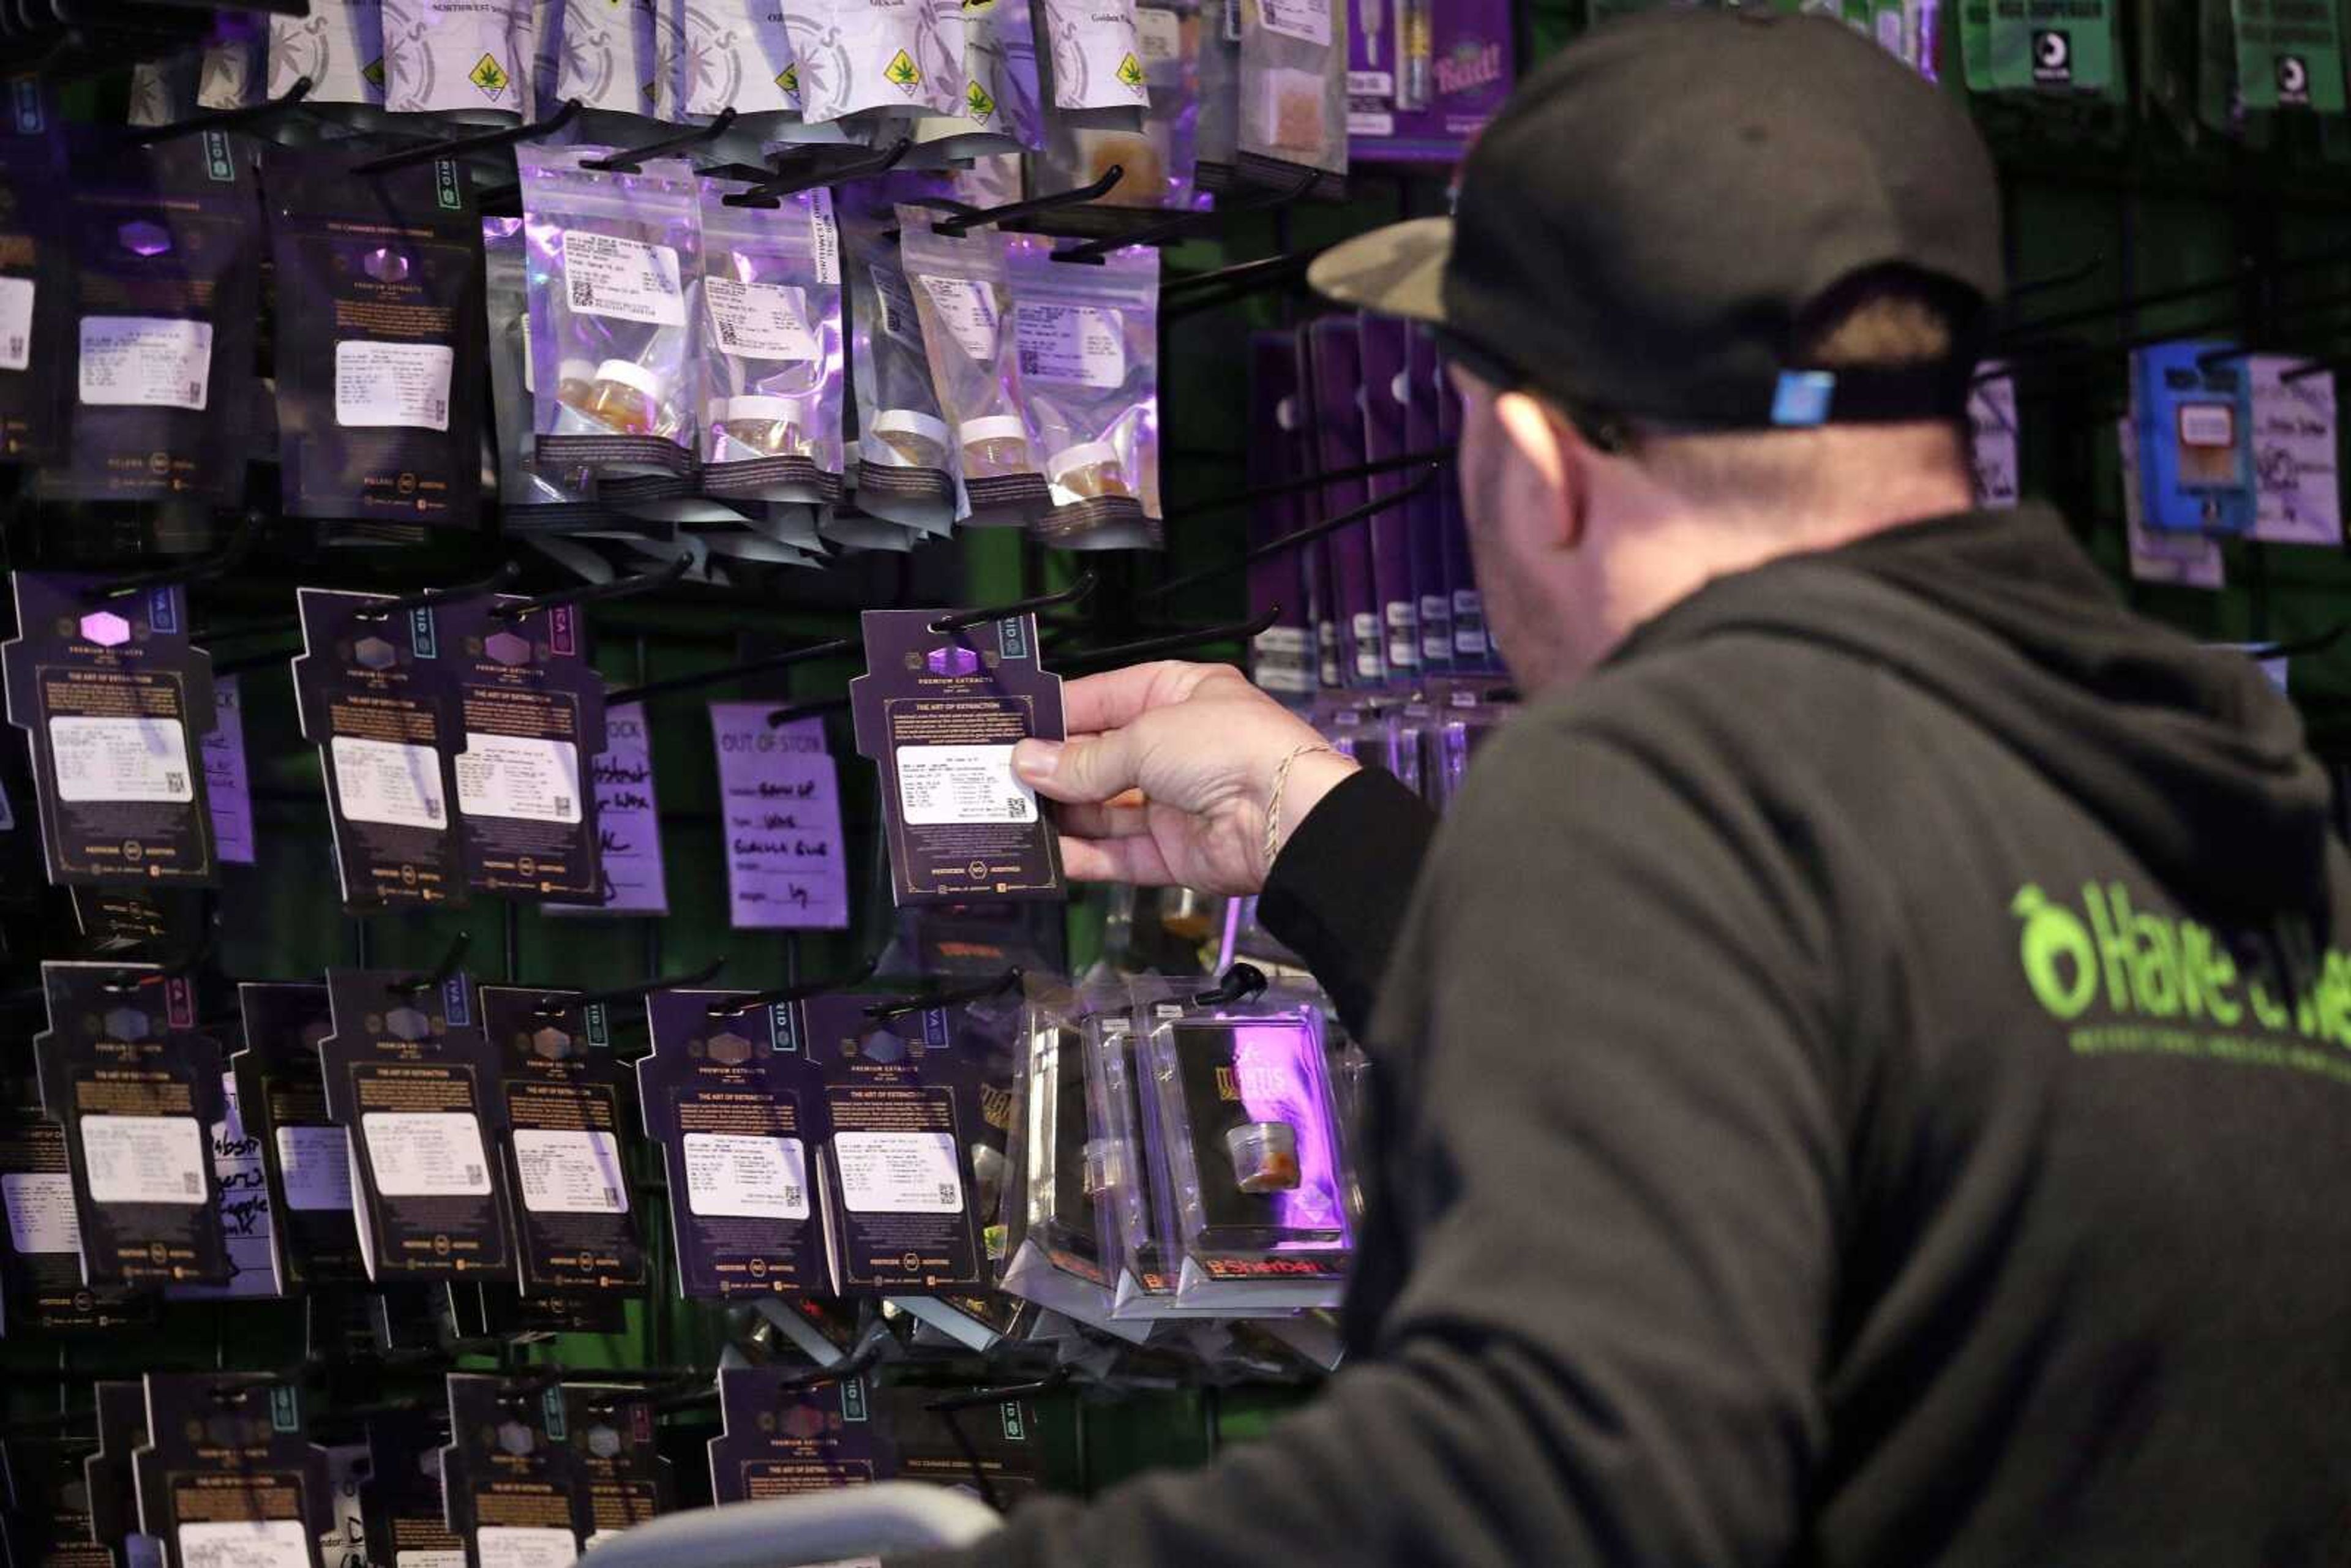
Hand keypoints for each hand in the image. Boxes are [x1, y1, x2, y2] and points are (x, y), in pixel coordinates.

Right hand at [1012, 661, 1358, 894]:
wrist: (1287, 817)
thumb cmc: (1229, 750)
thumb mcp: (1145, 738)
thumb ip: (1084, 759)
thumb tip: (1028, 764)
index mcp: (1179, 695)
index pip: (1105, 698)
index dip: (1059, 713)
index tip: (1011, 727)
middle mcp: (1177, 747)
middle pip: (1101, 757)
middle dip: (1053, 769)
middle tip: (998, 778)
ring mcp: (1176, 801)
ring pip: (1106, 809)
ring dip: (1063, 814)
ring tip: (1012, 816)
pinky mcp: (1176, 851)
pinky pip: (1120, 854)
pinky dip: (1085, 855)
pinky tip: (1048, 854)